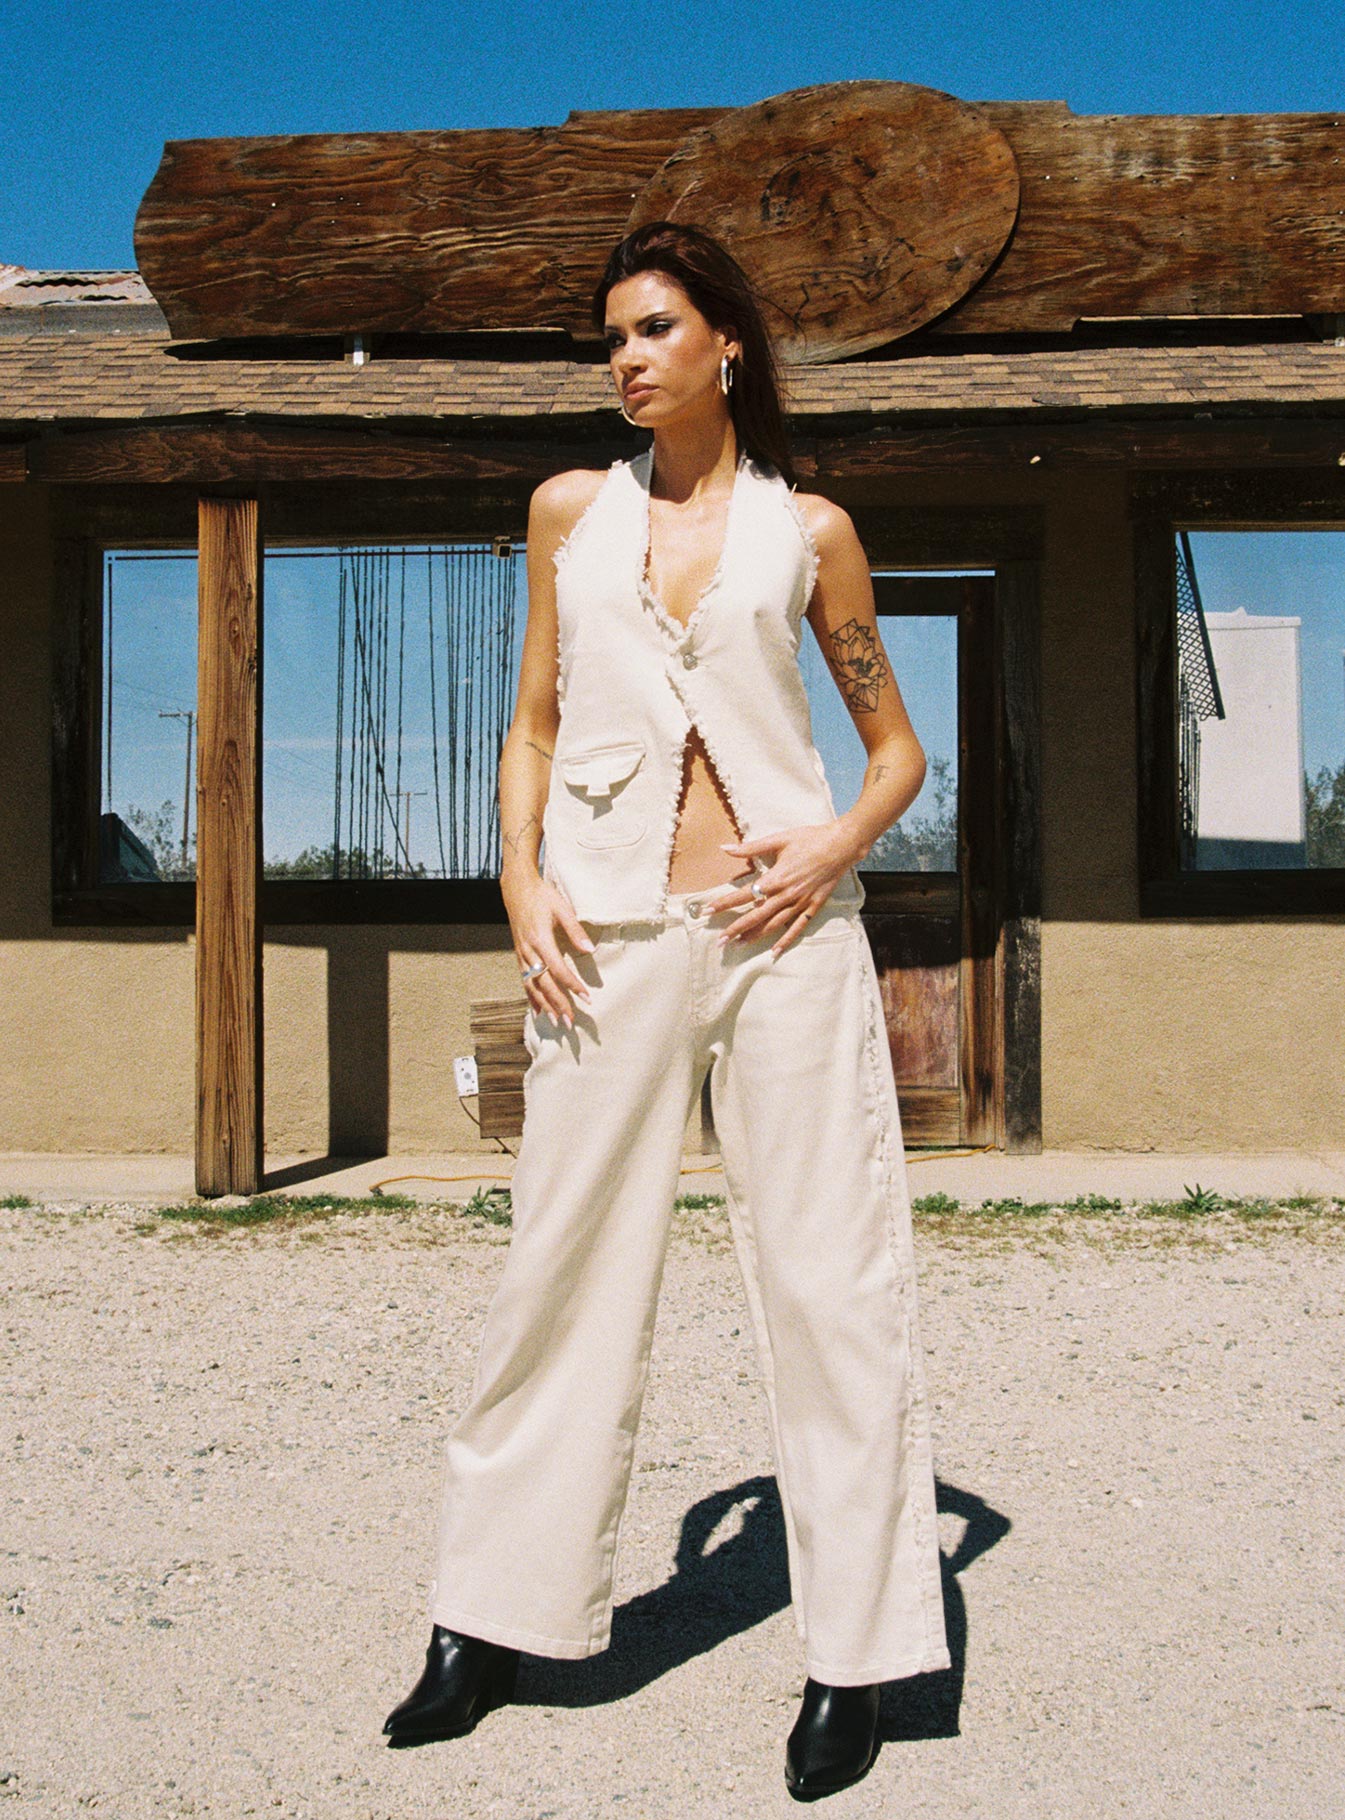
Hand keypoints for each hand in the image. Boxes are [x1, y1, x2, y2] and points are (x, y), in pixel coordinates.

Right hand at [501, 872, 594, 1028]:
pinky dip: (532, 997)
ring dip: (546, 1005)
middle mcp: (529, 951)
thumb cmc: (542, 896)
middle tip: (571, 1021)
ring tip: (557, 1021)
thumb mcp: (562, 908)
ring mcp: (522, 954)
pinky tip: (539, 1011)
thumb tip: (590, 950)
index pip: (558, 969)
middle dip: (558, 1004)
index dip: (572, 985)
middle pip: (544, 984)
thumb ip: (576, 930)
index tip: (586, 998)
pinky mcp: (519, 955)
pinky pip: (524, 980)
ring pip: (532, 986)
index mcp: (540, 939)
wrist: (517, 889)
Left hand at [715, 825, 859, 954]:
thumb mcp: (778, 839)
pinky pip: (797, 928)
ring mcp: (800, 903)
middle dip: (735, 929)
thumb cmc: (810, 839)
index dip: (725, 904)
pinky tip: (774, 952)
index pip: (744, 895)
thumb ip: (750, 848)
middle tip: (719, 941)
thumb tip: (724, 848)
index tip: (708, 912)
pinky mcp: (813, 907)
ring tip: (738, 945)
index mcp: (776, 878)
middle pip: (756, 916)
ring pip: (773, 925)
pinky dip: (785, 941)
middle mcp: (786, 894)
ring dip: (755, 936)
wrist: (841, 845)